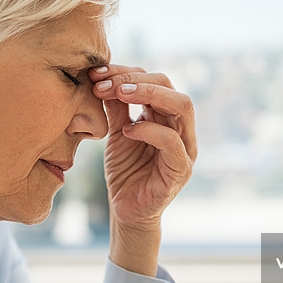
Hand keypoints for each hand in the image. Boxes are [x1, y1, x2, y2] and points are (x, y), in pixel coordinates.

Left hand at [90, 64, 196, 275]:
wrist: (126, 210)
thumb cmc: (125, 171)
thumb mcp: (117, 133)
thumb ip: (116, 107)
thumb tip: (102, 76)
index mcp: (166, 116)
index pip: (155, 80)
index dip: (126, 72)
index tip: (96, 75)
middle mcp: (181, 128)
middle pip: (171, 86)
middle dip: (136, 79)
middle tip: (104, 84)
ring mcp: (185, 148)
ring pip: (182, 106)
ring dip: (148, 94)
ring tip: (118, 95)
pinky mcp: (180, 170)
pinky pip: (172, 142)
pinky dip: (149, 130)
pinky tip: (126, 132)